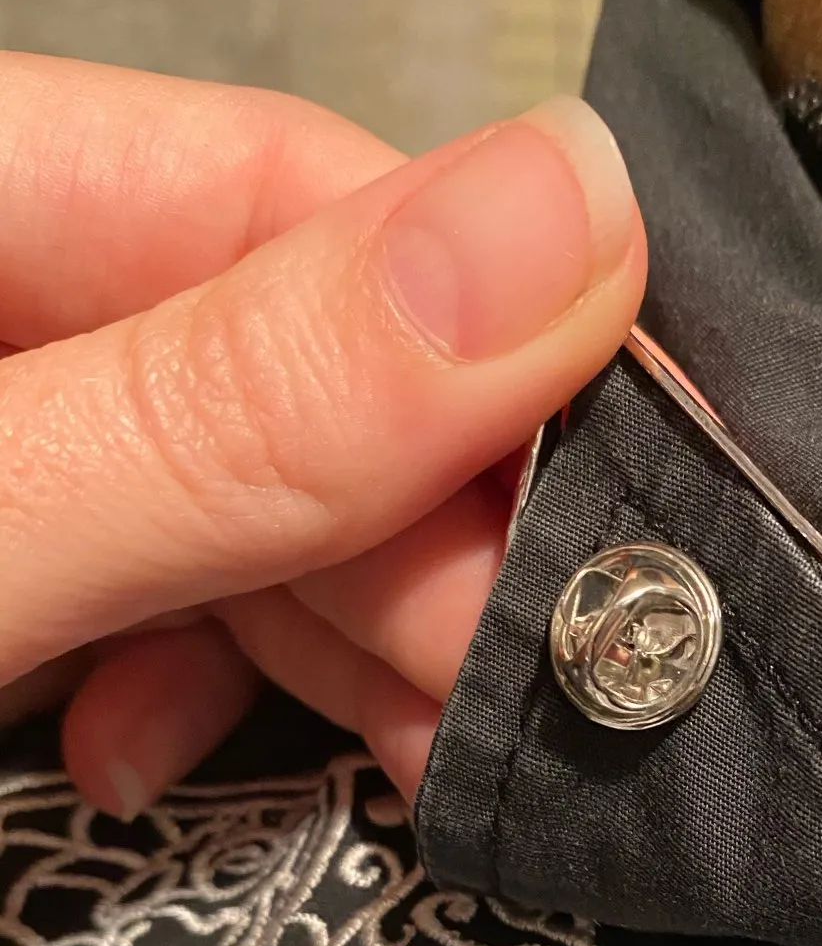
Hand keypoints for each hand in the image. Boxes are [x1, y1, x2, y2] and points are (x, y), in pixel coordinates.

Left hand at [0, 54, 646, 807]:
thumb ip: (238, 407)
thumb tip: (571, 216)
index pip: (289, 189)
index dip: (492, 334)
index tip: (634, 497)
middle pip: (281, 362)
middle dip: (411, 541)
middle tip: (512, 680)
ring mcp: (7, 444)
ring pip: (235, 494)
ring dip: (337, 639)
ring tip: (421, 747)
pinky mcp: (8, 564)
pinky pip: (145, 585)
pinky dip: (195, 678)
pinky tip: (159, 757)